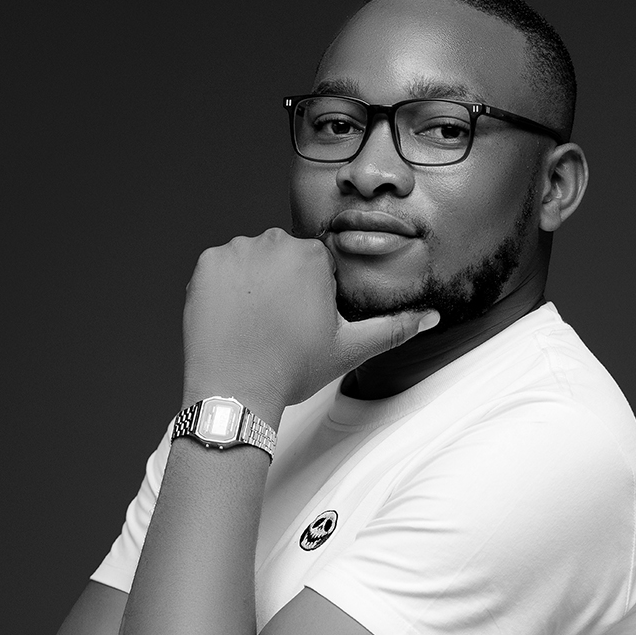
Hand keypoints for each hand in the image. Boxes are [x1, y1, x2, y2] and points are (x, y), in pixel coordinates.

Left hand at [182, 229, 437, 415]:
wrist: (236, 391)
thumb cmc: (292, 370)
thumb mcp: (348, 348)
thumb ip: (393, 328)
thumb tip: (432, 317)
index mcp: (310, 256)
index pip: (314, 265)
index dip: (310, 297)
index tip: (300, 324)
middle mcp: (271, 242)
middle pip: (281, 258)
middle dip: (281, 285)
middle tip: (276, 327)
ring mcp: (234, 252)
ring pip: (250, 262)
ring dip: (252, 284)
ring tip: (253, 325)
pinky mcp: (204, 266)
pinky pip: (219, 269)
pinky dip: (224, 289)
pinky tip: (231, 318)